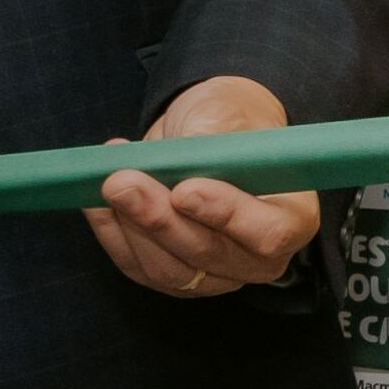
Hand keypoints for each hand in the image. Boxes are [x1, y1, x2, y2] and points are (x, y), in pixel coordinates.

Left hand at [90, 74, 317, 297]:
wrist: (208, 131)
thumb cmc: (230, 121)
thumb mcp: (226, 114)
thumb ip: (207, 141)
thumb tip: (174, 164)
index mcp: (292, 217)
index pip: (267, 234)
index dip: (225, 216)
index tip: (184, 189)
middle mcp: (258, 257)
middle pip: (208, 255)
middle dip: (159, 220)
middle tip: (121, 181)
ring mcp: (216, 273)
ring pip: (168, 270)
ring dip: (130, 227)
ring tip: (108, 181)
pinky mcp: (175, 274)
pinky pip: (138, 267)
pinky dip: (112, 234)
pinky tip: (96, 202)